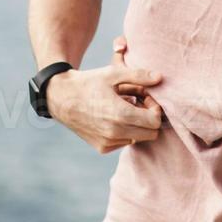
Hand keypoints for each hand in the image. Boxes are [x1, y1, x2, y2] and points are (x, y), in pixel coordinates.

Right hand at [46, 37, 163, 154]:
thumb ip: (139, 75)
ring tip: (124, 107)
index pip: (155, 122)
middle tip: (138, 102)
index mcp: (120, 115)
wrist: (60, 98)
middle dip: (149, 118)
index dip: (155, 108)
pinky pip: (124, 142)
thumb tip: (161, 78)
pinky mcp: (102, 147)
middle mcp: (115, 133)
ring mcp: (108, 142)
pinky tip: (114, 117)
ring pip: (138, 138)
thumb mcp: (113, 74)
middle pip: (151, 133)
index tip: (145, 97)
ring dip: (137, 125)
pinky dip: (125, 131)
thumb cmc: (89, 83)